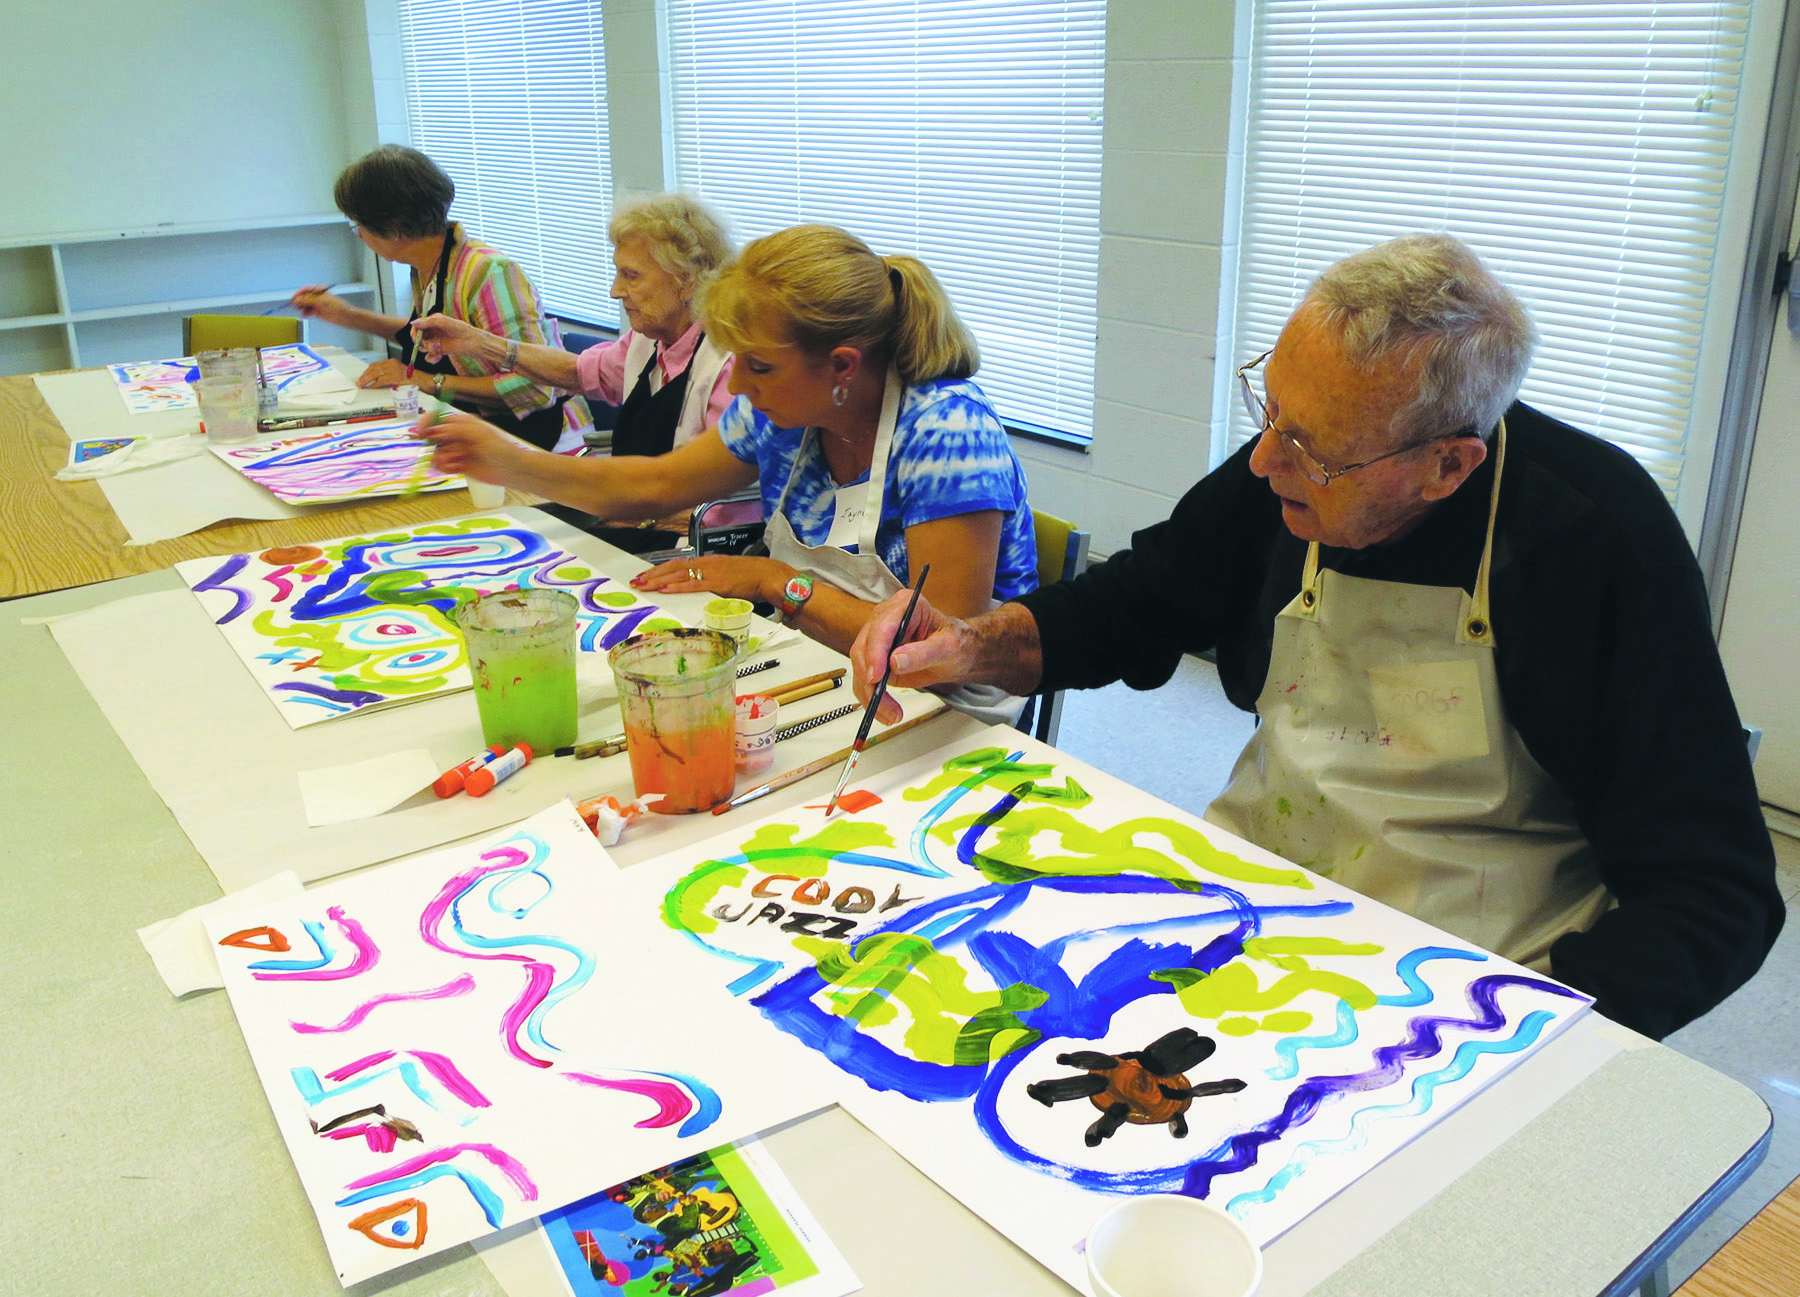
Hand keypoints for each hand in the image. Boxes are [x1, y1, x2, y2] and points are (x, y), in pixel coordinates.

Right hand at [290, 285, 344, 322]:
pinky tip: (305, 314)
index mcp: (319, 290)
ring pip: (305, 304)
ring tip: (301, 310)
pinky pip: (308, 311)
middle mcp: (317, 296)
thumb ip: (308, 300)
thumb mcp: (321, 301)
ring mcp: (317, 304)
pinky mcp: (317, 311)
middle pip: (304, 297)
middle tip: (295, 305)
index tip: (294, 298)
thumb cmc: (337, 306)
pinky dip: (306, 313)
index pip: (306, 289)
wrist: (345, 316)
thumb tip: (297, 299)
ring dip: (302, 307)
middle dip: (299, 301)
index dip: (299, 293)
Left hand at [356, 358, 412, 389]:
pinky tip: (371, 387)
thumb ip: (389, 374)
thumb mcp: (399, 373)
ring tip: (362, 384)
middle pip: (373, 368)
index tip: (363, 376)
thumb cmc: (412, 378)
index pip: (376, 364)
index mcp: (392, 362)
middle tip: (359, 381)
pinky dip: (375, 384)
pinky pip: (381, 380)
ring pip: (375, 374)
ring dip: (367, 380)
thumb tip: (378, 380)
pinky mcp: (394, 377)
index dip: (368, 371)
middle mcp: (391, 364)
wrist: (422, 380)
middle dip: (365, 375)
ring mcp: (393, 370)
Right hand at [411, 312, 489, 364]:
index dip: (415, 333)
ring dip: (429, 349)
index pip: (417, 327)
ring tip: (438, 348)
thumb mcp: (444, 322)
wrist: (473, 343)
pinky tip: (438, 357)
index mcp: (433, 322)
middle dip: (422, 342)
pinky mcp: (440, 352)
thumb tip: (413, 323)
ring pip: (423, 348)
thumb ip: (428, 322)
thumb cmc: (462, 329)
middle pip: (418, 339)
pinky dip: (432, 358)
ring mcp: (435, 342)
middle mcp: (433, 332)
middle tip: (430, 344)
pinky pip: (429, 357)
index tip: (417, 338)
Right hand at [415, 410, 531, 483]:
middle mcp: (455, 435)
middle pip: (432, 437)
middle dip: (436, 445)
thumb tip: (433, 430)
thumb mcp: (478, 434)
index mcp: (461, 423)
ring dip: (444, 458)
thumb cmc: (500, 448)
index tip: (420, 434)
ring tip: (460, 461)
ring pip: (435, 453)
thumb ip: (455, 430)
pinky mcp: (456, 465)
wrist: (511, 470)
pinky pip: (441, 465)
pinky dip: (446, 467)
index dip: (425, 424)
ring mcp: (455, 450)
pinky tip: (459, 468)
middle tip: (450, 451)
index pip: (436, 419)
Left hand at [631, 555, 787, 601]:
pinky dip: (677, 586)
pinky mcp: (717, 583)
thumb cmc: (752, 578)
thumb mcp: (727, 576)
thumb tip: (698, 589)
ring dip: (659, 579)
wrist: (769, 575)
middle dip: (653, 574)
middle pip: (674, 566)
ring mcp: (711, 572)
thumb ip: (711, 581)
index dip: (660, 568)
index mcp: (708, 561)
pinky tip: (665, 589)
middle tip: (637, 580)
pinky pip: (693, 584)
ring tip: (644, 585)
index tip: (646, 575)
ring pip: (679, 573)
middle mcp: (707, 563)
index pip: (679, 563)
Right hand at [849, 589, 975, 724]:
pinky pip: (864, 679)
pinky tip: (884, 712)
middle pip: (864, 647)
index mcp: (904, 605)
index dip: (876, 652)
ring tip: (891, 713)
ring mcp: (878, 639)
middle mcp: (885, 619)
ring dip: (870, 693)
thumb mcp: (948, 648)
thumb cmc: (955, 643)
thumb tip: (896, 662)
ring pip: (861, 667)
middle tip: (881, 700)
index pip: (882, 627)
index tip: (877, 676)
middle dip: (870, 677)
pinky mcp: (875, 659)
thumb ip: (923, 653)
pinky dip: (871, 698)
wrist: (956, 655)